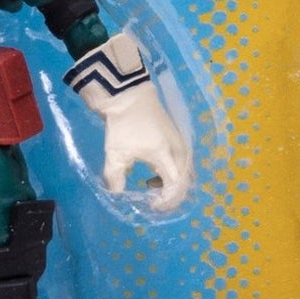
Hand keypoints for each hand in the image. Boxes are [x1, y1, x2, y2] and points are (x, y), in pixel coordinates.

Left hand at [65, 32, 192, 212]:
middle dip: (172, 196)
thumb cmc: (122, 124)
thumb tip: (117, 196)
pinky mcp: (176, 136)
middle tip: (154, 203)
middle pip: (184, 181)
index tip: (151, 206)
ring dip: (172, 184)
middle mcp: (179, 150)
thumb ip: (116, 179)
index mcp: (166, 156)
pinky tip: (154, 174)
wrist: (128, 92)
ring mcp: (180, 142)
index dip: (166, 201)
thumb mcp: (115, 154)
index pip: (175, 187)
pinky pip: (181, 162)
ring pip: (184, 172)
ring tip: (152, 188)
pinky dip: (172, 172)